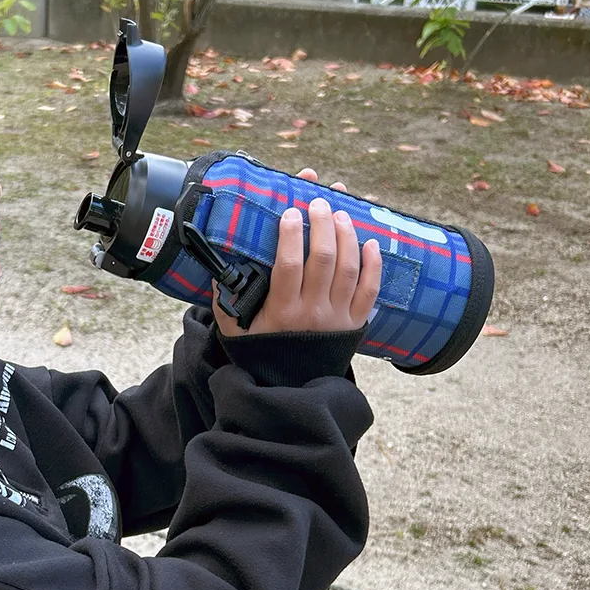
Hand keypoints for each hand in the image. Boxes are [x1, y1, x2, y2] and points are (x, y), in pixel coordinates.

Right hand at [212, 167, 381, 338]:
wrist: (289, 386)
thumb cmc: (261, 351)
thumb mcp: (235, 330)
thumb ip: (225, 302)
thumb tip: (216, 272)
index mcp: (281, 311)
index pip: (289, 265)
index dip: (291, 235)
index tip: (290, 212)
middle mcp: (312, 312)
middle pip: (323, 259)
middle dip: (322, 225)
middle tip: (319, 202)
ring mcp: (337, 317)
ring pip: (348, 268)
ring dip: (346, 236)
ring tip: (340, 214)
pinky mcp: (355, 323)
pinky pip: (370, 289)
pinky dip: (373, 264)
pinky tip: (370, 242)